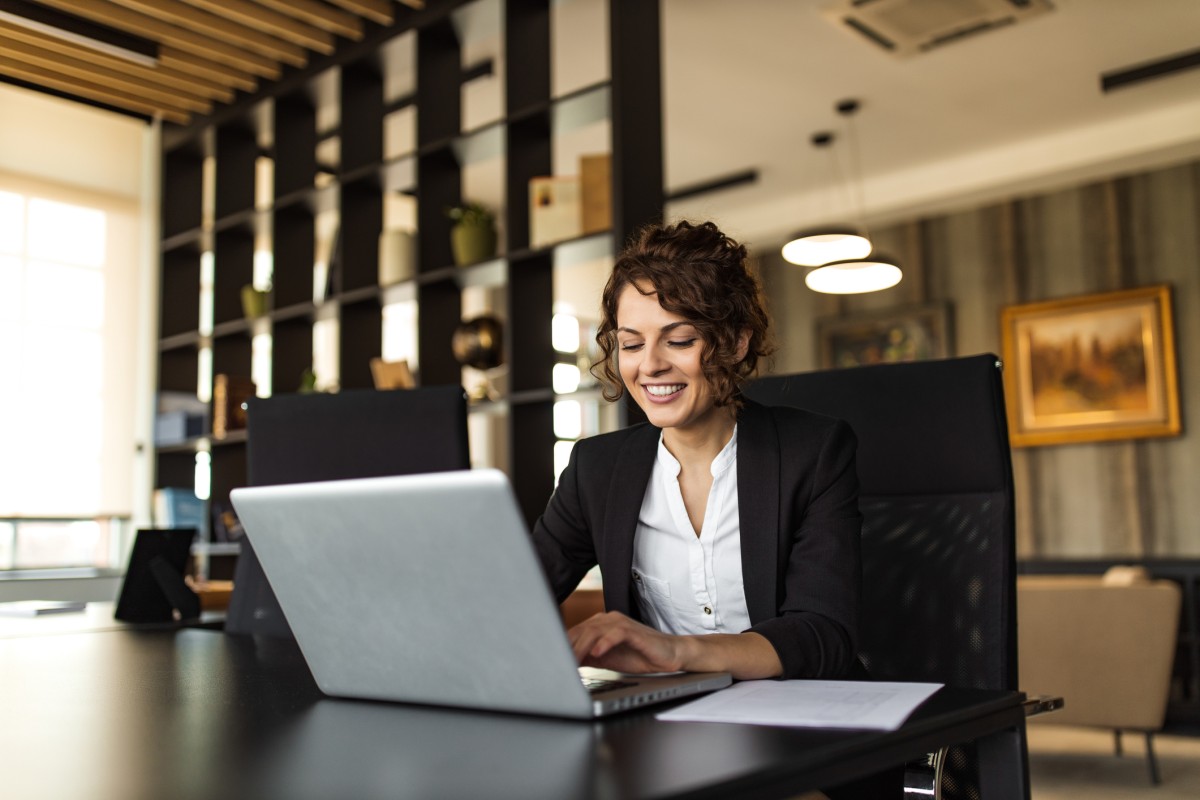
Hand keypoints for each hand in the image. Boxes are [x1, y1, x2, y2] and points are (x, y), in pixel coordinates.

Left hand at [567, 611, 685, 673]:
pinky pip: (616, 633)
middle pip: (581, 630)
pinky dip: (604, 642)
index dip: (562, 646)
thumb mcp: (606, 659)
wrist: (668, 655)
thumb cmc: (638, 655)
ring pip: (595, 630)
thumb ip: (587, 657)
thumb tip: (565, 662)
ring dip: (581, 646)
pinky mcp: (633, 630)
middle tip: (557, 662)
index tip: (551, 660)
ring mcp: (621, 623)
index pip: (575, 632)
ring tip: (572, 659)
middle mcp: (608, 620)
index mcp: (600, 625)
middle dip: (568, 647)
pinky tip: (596, 653)